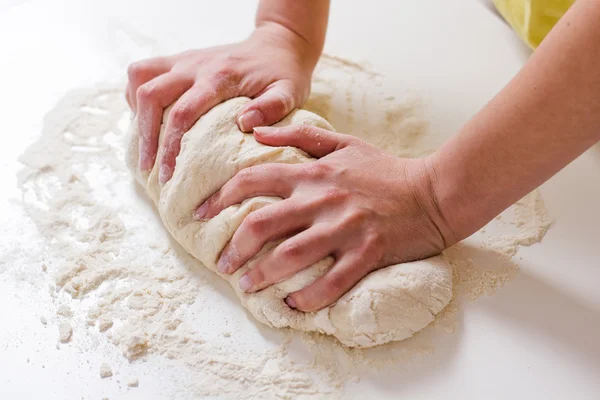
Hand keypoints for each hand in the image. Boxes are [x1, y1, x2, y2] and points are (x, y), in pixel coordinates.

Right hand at [126, 22, 317, 183]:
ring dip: (137, 112)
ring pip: (139, 78)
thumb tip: (244, 125)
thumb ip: (271, 108)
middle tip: (149, 168)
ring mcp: (184, 60)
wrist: (277, 44)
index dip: (170, 145)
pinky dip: (138, 96)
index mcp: (220, 77)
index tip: (167, 174)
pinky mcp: (179, 60)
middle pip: (151, 95)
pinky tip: (150, 119)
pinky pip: (143, 72)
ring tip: (146, 143)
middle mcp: (195, 65)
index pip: (183, 113)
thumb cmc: (283, 74)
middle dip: (145, 136)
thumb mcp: (289, 92)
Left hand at [194, 126, 456, 311]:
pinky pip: (330, 282)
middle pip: (261, 223)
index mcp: (312, 173)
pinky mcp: (366, 253)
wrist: (434, 191)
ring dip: (261, 275)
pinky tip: (293, 305)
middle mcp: (322, 199)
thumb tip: (255, 134)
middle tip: (223, 263)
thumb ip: (297, 138)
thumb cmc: (385, 169)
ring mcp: (344, 228)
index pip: (252, 181)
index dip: (219, 197)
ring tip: (247, 286)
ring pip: (290, 256)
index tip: (199, 213)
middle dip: (233, 247)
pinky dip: (308, 298)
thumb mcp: (343, 143)